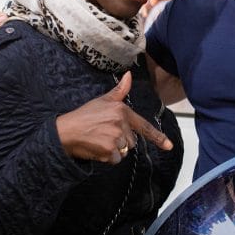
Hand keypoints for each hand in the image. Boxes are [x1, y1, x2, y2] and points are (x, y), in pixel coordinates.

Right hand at [56, 72, 173, 163]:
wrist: (65, 131)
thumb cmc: (83, 116)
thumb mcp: (102, 101)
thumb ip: (119, 91)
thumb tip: (129, 75)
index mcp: (122, 110)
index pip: (144, 126)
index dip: (158, 137)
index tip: (169, 146)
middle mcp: (121, 123)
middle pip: (132, 142)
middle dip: (120, 141)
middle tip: (103, 134)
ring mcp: (116, 137)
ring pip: (124, 151)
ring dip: (113, 150)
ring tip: (99, 140)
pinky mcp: (109, 150)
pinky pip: (116, 159)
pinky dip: (107, 158)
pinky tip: (97, 149)